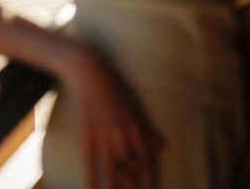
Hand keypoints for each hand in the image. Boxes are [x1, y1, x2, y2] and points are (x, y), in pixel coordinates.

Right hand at [58, 43, 163, 188]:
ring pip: (113, 171)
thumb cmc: (114, 87)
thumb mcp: (135, 106)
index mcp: (137, 128)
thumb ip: (148, 129)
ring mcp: (105, 137)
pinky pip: (92, 164)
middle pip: (132, 170)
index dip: (151, 180)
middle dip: (133, 188)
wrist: (89, 72)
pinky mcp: (87, 136)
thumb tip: (162, 148)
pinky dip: (94, 180)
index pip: (148, 162)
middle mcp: (124, 136)